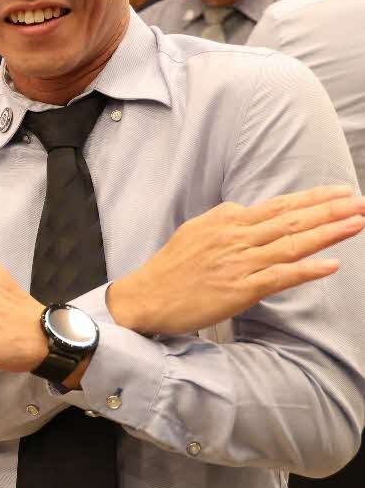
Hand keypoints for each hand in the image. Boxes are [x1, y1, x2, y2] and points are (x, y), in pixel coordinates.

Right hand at [108, 185, 364, 335]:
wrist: (144, 296)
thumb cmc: (169, 268)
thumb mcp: (195, 231)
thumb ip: (223, 220)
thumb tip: (245, 210)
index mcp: (225, 221)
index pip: (279, 206)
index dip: (313, 199)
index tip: (341, 191)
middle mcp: (235, 237)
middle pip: (291, 219)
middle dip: (330, 209)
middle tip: (360, 200)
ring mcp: (238, 262)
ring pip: (291, 244)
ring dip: (327, 232)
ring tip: (357, 222)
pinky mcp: (238, 289)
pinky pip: (279, 277)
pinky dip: (306, 270)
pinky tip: (330, 265)